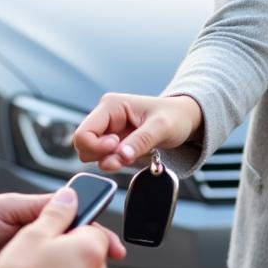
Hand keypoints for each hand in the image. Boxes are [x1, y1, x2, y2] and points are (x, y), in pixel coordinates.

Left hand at [0, 192, 123, 267]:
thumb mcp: (9, 208)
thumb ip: (39, 207)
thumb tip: (71, 197)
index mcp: (39, 218)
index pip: (77, 224)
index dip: (96, 235)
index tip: (113, 248)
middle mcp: (40, 241)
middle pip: (75, 252)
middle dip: (91, 262)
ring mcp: (33, 264)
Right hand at [73, 92, 202, 172]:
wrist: (185, 119)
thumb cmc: (175, 116)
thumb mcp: (161, 127)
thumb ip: (140, 142)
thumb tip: (120, 156)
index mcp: (110, 105)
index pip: (83, 133)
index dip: (97, 147)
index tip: (119, 149)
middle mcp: (105, 116)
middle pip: (82, 145)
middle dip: (102, 156)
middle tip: (127, 154)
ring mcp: (108, 129)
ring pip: (91, 153)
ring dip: (109, 160)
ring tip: (132, 154)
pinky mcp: (113, 141)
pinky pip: (104, 157)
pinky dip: (115, 162)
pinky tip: (131, 156)